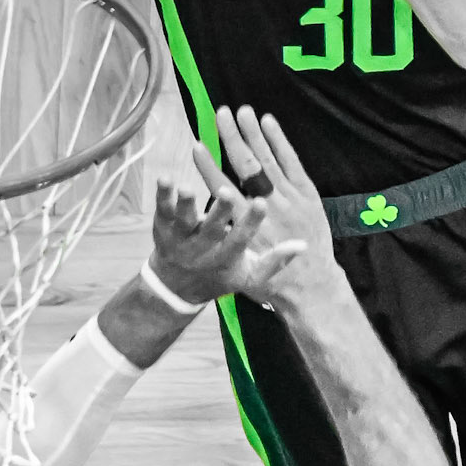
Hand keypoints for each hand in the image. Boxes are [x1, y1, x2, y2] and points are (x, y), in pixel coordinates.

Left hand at [149, 168, 303, 306]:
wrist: (177, 287)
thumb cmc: (221, 274)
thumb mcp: (249, 275)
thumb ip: (274, 261)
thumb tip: (303, 245)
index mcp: (227, 258)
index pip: (241, 240)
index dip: (251, 223)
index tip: (262, 203)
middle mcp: (203, 249)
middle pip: (212, 230)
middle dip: (219, 213)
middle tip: (227, 193)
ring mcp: (181, 239)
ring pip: (184, 222)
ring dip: (186, 205)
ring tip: (188, 188)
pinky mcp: (163, 227)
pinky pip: (162, 211)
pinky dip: (162, 196)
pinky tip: (165, 179)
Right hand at [212, 105, 337, 304]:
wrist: (312, 285)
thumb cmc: (271, 278)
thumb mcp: (241, 264)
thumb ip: (226, 235)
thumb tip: (204, 215)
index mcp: (247, 223)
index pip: (223, 188)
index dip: (208, 166)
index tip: (196, 145)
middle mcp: (268, 205)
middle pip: (247, 165)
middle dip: (232, 137)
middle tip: (221, 113)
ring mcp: (290, 197)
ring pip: (269, 158)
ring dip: (254, 133)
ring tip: (242, 111)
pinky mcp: (306, 193)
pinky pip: (292, 161)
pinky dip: (280, 141)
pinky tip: (268, 122)